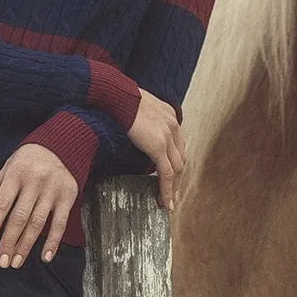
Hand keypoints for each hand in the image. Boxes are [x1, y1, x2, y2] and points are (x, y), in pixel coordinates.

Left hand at [0, 144, 79, 266]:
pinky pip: (60, 223)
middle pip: (19, 218)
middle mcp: (34, 183)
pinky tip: (45, 257)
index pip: (1, 204)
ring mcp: (52, 191)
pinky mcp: (67, 197)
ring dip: (26, 246)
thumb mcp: (8, 167)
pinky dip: (53, 242)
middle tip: (1, 262)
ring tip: (16, 262)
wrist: (62, 145)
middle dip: (9, 242)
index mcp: (15, 175)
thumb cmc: (29, 160)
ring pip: (37, 223)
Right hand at [126, 88, 185, 211]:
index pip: (177, 144)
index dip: (174, 161)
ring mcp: (167, 136)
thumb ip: (141, 120)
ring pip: (177, 169)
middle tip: (173, 194)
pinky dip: (166, 189)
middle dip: (178, 178)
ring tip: (168, 202)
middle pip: (180, 158)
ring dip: (173, 187)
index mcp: (169, 115)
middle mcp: (173, 125)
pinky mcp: (158, 147)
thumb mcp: (136, 108)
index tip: (171, 175)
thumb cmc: (118, 98)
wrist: (115, 94)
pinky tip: (164, 201)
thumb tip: (134, 130)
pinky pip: (166, 174)